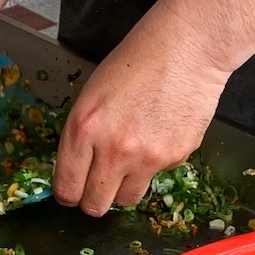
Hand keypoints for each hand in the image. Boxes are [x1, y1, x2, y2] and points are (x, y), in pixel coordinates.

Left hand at [52, 0, 231, 215]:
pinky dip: (153, 165)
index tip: (73, 190)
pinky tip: (158, 135)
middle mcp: (113, 151)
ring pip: (127, 200)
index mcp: (83, 129)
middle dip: (93, 199)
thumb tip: (77, 173)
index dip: (68, 193)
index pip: (67, 189)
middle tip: (99, 184)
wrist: (186, 49)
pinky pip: (156, 177)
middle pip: (95, 205)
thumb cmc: (134, 63)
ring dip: (123, 187)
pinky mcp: (176, 159)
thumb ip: (81, 139)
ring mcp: (147, 158)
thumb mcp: (90, 97)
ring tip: (130, 160)